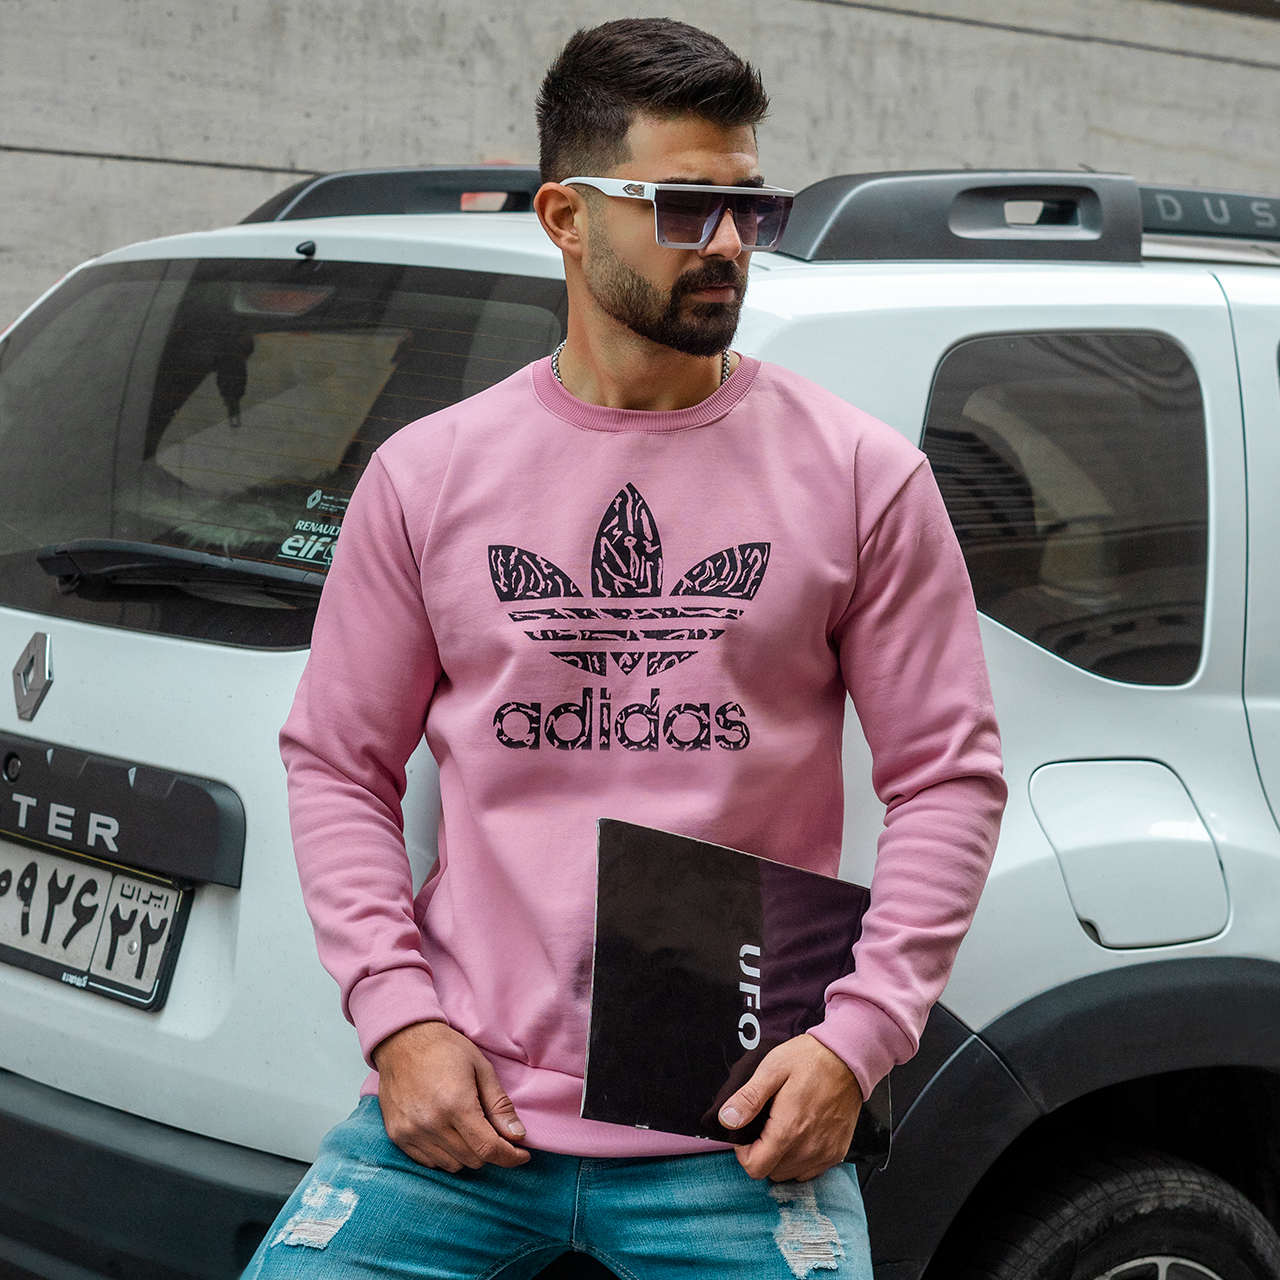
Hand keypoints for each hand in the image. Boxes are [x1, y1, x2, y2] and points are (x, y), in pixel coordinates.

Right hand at [371, 1020, 530, 1171]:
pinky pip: (429, 1162)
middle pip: (472, 1159)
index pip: (488, 1148)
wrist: (402, 1041)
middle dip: (490, 1150)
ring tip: (469, 1128)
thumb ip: (500, 1105)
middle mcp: (431, 1123)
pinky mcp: (397, 1136)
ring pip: (452, 1165)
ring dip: (467, 1153)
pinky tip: (448, 1133)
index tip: (522, 1154)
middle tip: (494, 1131)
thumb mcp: (481, 1068)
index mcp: (456, 1104)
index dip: (510, 1157)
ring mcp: (411, 1132)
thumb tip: (518, 1136)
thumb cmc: (445, 1049)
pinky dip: (445, 1154)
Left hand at [717, 1034, 862, 1181]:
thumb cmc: (810, 1059)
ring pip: (790, 1174)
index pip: (755, 1168)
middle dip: (761, 1153)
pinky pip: (810, 1170)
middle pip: (771, 1172)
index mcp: (788, 1129)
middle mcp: (808, 1148)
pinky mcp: (837, 1152)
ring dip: (780, 1158)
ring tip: (783, 1127)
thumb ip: (748, 1098)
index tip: (747, 1132)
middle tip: (765, 1124)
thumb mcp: (772, 1069)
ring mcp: (825, 1153)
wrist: (847, 1058)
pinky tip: (800, 1134)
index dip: (743, 1152)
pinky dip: (800, 1159)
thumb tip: (727, 1120)